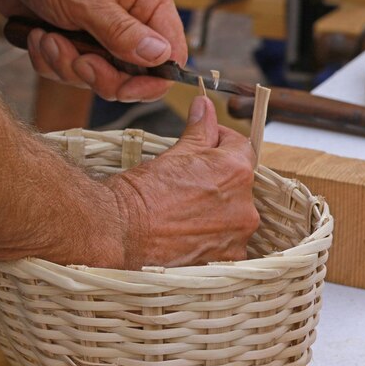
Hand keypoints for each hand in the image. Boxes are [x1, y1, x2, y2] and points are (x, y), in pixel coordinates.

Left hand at [0, 0, 186, 101]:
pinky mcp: (77, 40)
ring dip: (68, 65)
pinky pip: (71, 70)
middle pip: (135, 73)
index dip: (153, 79)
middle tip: (79, 62)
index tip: (126, 89)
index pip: (171, 53)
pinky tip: (38, 37)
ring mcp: (104, 32)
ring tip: (47, 38)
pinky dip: (51, 61)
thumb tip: (161, 56)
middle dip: (102, 75)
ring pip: (100, 76)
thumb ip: (122, 31)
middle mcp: (131, 18)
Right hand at [105, 96, 259, 268]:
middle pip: (240, 184)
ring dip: (219, 210)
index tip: (207, 144)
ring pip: (236, 215)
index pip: (242, 147)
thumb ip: (200, 129)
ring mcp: (238, 235)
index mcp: (236, 171)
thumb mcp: (175, 153)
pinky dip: (214, 238)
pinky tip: (190, 233)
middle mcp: (245, 205)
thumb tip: (205, 106)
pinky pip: (229, 243)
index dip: (222, 142)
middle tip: (190, 182)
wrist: (119, 232)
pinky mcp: (227, 259)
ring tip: (187, 210)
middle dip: (220, 179)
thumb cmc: (142, 193)